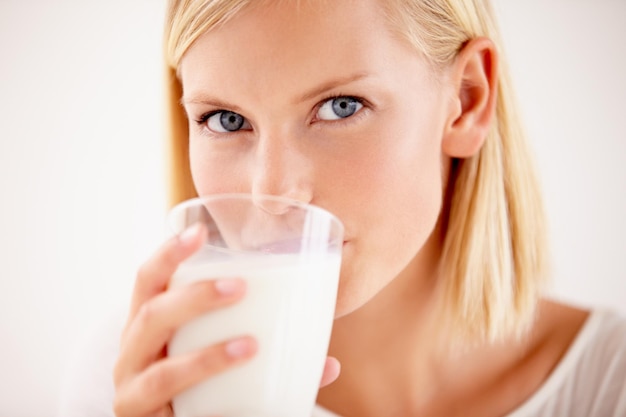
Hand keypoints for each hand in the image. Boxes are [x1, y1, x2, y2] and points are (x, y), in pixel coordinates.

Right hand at [112, 224, 341, 416]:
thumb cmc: (199, 387)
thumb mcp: (214, 357)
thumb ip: (261, 348)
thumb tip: (331, 364)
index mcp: (148, 328)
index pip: (147, 281)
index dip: (168, 254)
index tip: (199, 231)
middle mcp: (132, 357)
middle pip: (151, 316)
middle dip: (195, 297)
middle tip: (239, 287)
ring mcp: (134, 395)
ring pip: (164, 373)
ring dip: (208, 358)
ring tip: (250, 346)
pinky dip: (213, 414)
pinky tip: (236, 411)